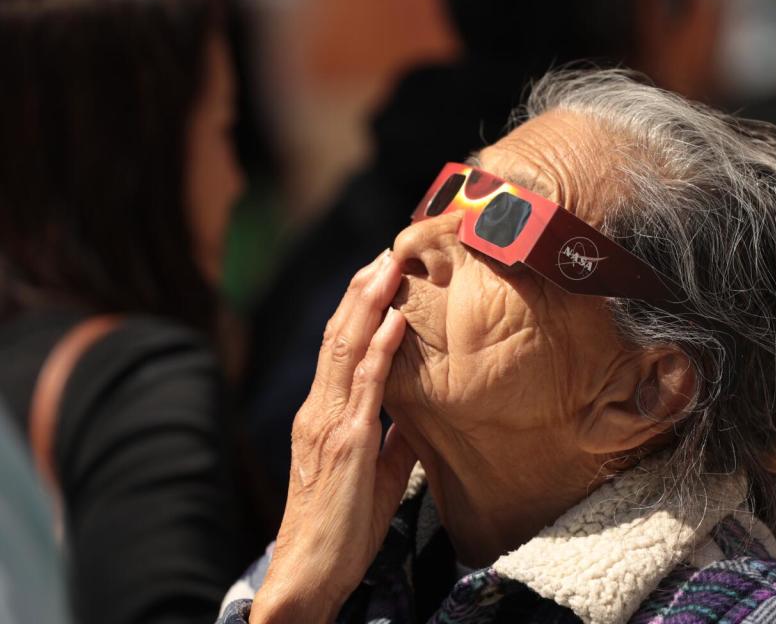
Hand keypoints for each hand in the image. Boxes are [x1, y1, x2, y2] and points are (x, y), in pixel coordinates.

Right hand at [249, 250, 416, 623]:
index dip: (357, 309)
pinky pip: (364, 387)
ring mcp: (328, 422)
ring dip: (368, 303)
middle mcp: (319, 409)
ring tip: (388, 265)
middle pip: (337, 335)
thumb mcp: (374, 472)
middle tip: (385, 252)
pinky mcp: (346, 443)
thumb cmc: (343, 526)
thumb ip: (392, 437)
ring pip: (344, 348)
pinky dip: (379, 349)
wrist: (310, 571)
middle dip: (361, 291)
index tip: (380, 275)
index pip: (338, 348)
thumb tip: (416, 413)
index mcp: (324, 414)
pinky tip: (393, 320)